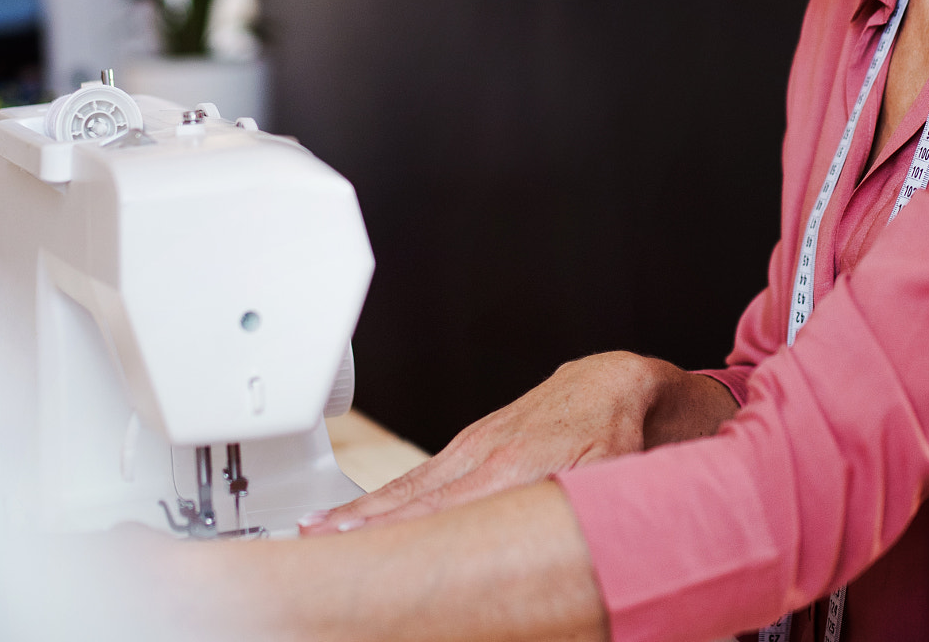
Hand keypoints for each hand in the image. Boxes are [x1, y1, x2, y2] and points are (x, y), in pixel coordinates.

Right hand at [299, 352, 734, 535]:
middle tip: (311, 542)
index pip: (445, 507)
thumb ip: (584, 505)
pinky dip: (386, 496)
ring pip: (410, 484)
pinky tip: (361, 514)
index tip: (358, 546)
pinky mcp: (472, 443)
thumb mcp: (611, 475)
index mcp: (515, 467)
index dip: (400, 529)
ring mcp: (474, 446)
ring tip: (316, 531)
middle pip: (411, 497)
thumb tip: (570, 538)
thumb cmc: (616, 433)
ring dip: (362, 510)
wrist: (613, 383)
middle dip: (360, 523)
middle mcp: (485, 454)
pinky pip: (422, 475)